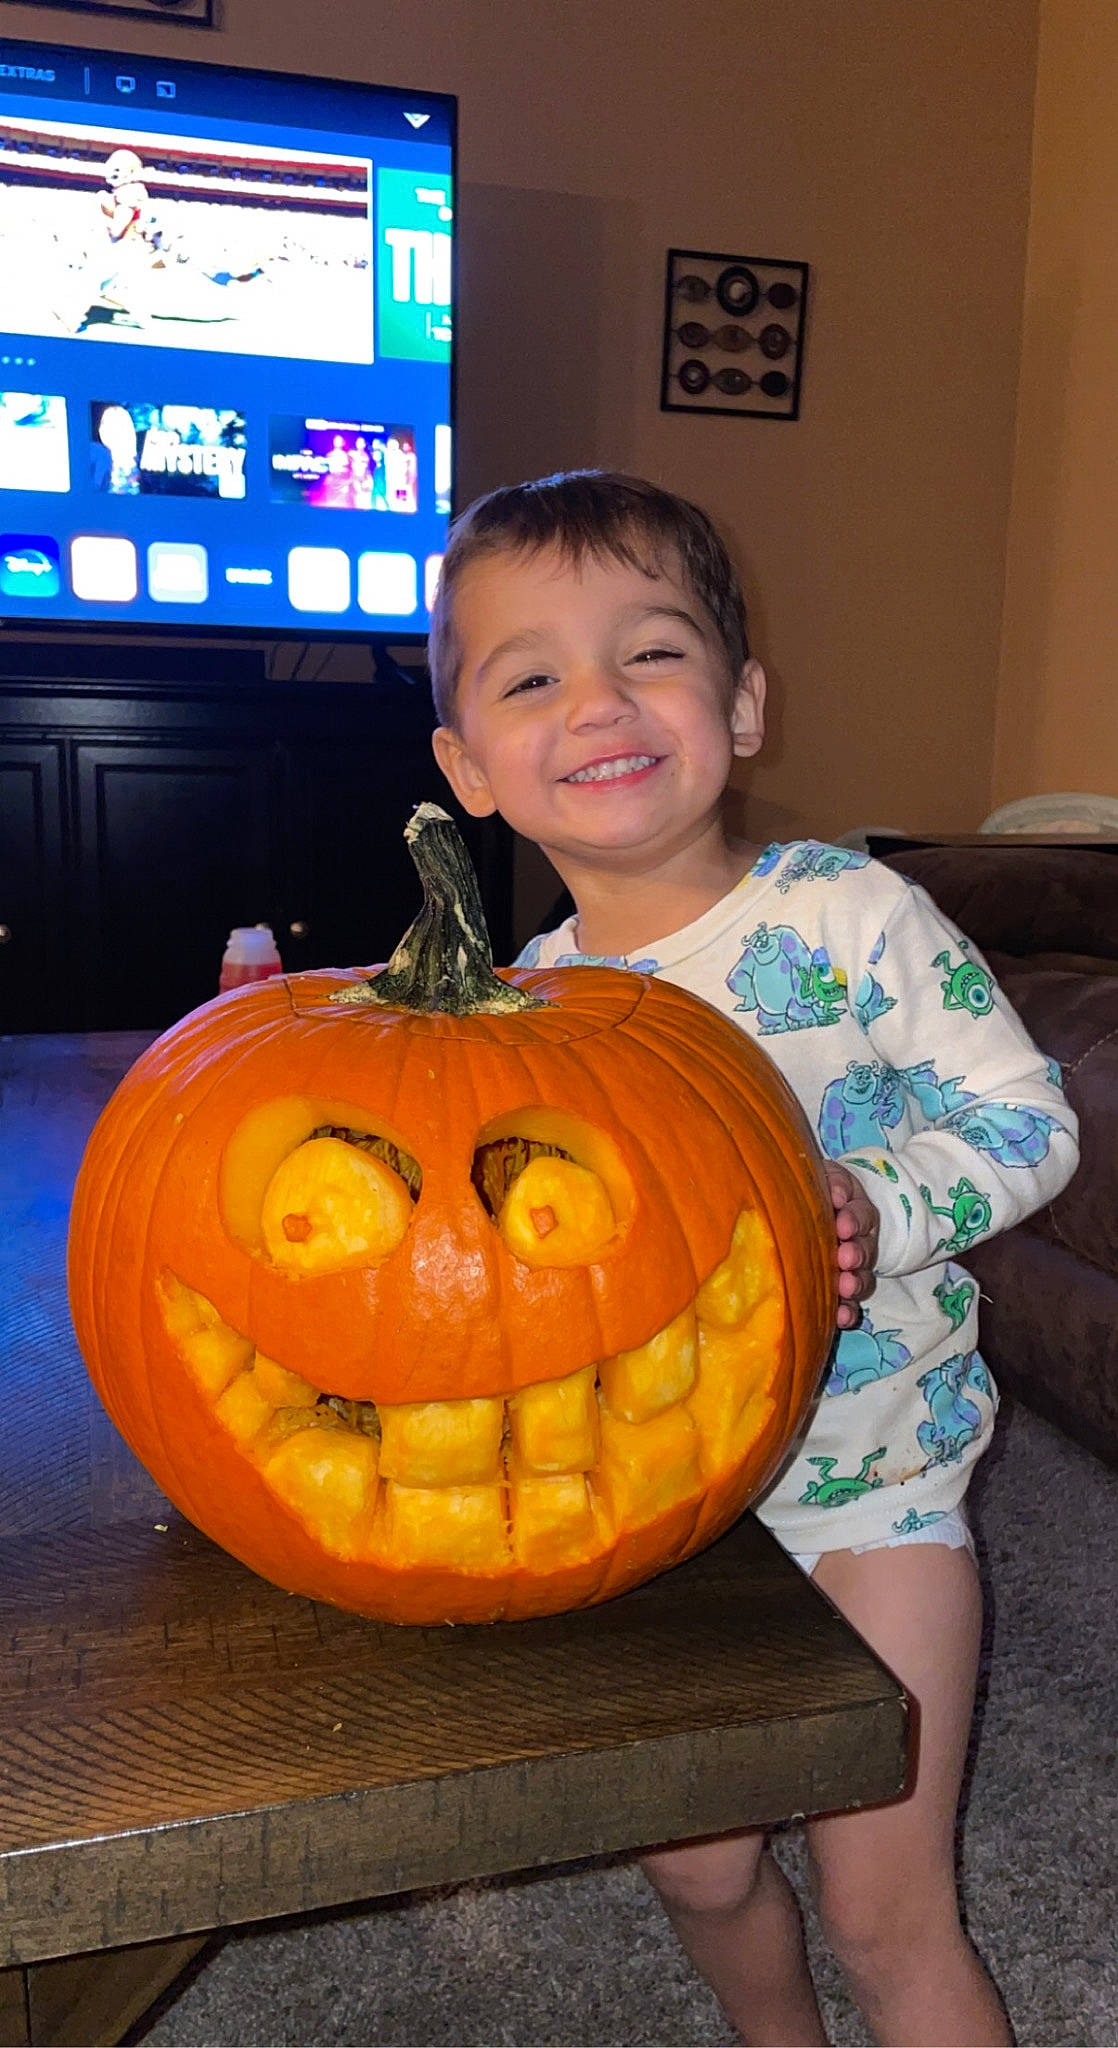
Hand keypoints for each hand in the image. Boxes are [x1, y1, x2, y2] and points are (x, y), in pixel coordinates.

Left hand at [825, 1164, 878, 1330]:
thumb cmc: (818, 1190)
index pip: (860, 1214)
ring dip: (855, 1284)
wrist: (818, 1207)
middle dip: (856, 1254)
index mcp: (855, 1210)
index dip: (854, 1220)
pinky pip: (851, 1302)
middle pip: (864, 1248)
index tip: (842, 1225)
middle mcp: (860, 1240)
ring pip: (862, 1277)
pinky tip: (840, 1318)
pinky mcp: (845, 1289)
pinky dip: (848, 1311)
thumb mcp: (825, 1178)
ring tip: (845, 1288)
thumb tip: (837, 1196)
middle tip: (845, 1258)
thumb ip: (833, 1183)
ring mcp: (854, 1267)